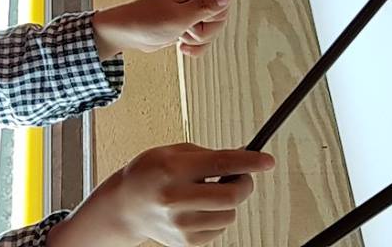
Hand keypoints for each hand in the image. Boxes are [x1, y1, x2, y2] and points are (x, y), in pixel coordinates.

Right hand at [58, 144, 273, 246]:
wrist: (125, 206)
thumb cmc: (148, 174)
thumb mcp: (173, 152)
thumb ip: (208, 155)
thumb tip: (242, 158)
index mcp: (173, 169)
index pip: (222, 163)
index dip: (249, 162)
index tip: (266, 161)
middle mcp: (176, 198)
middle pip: (231, 195)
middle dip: (244, 183)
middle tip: (241, 177)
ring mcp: (181, 224)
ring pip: (229, 215)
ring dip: (228, 203)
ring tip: (210, 193)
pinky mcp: (186, 241)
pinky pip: (219, 230)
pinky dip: (216, 218)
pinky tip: (200, 209)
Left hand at [94, 0, 232, 58]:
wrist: (126, 34)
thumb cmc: (145, 21)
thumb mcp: (179, 17)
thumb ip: (205, 7)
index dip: (215, 15)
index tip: (199, 20)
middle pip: (219, 17)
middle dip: (205, 31)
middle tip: (186, 29)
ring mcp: (190, 11)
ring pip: (211, 30)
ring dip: (198, 40)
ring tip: (180, 35)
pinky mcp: (186, 24)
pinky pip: (202, 39)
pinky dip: (195, 46)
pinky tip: (181, 44)